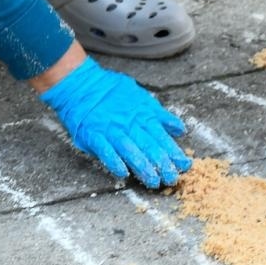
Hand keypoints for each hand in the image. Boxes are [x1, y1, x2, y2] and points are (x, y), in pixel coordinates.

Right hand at [38, 58, 190, 187]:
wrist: (81, 83)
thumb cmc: (110, 90)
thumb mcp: (140, 96)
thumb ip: (160, 114)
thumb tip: (179, 129)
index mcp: (142, 114)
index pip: (162, 136)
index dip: (174, 152)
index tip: (184, 165)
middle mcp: (129, 123)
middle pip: (149, 146)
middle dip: (163, 164)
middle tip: (172, 179)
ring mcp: (111, 129)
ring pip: (130, 150)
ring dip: (143, 167)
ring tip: (153, 181)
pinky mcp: (93, 135)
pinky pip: (105, 151)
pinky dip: (114, 162)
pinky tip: (123, 173)